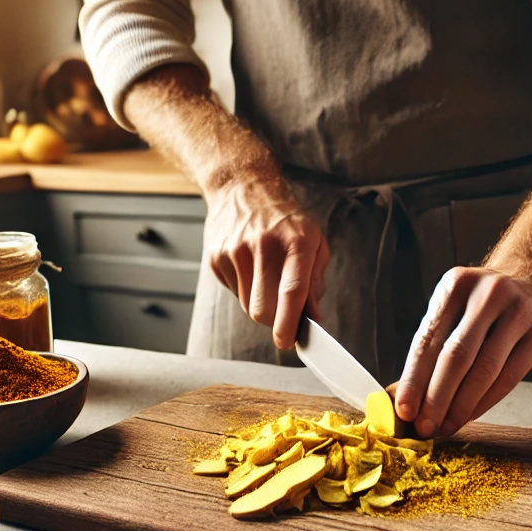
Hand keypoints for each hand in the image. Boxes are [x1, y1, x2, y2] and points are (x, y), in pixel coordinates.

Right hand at [205, 175, 329, 350]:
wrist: (244, 188)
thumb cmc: (287, 221)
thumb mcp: (314, 243)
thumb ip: (315, 282)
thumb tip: (312, 318)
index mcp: (296, 241)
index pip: (292, 290)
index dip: (289, 322)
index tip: (287, 341)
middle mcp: (264, 245)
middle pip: (264, 308)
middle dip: (274, 321)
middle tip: (283, 315)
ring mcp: (235, 250)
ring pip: (248, 306)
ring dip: (261, 305)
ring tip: (267, 279)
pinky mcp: (217, 257)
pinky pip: (234, 293)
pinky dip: (246, 291)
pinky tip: (250, 268)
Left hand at [394, 266, 531, 437]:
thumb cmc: (482, 305)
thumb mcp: (454, 306)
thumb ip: (433, 343)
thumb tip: (408, 397)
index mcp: (456, 284)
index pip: (429, 339)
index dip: (414, 379)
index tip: (404, 410)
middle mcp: (489, 294)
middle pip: (457, 355)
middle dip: (437, 398)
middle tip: (425, 426)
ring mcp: (519, 312)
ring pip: (485, 370)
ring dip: (461, 406)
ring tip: (445, 426)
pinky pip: (509, 377)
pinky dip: (486, 402)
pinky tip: (469, 415)